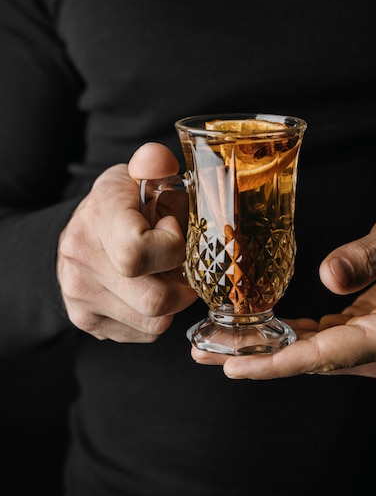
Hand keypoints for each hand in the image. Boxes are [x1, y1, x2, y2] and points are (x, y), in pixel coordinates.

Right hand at [57, 142, 196, 341]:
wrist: (74, 237)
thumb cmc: (115, 207)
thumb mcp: (133, 177)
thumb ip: (152, 163)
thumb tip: (161, 161)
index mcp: (98, 218)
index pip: (139, 253)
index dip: (171, 246)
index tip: (171, 229)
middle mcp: (83, 261)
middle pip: (156, 301)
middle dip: (182, 286)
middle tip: (179, 265)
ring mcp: (81, 297)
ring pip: (154, 324)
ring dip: (171, 302)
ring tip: (163, 276)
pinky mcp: (87, 322)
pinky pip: (143, 334)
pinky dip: (155, 317)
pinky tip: (148, 289)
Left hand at [191, 210, 375, 379]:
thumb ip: (369, 254)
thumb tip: (327, 276)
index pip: (326, 353)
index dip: (278, 362)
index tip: (237, 366)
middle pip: (308, 360)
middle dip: (255, 357)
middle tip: (203, 352)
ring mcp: (375, 349)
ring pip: (310, 355)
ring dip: (263, 350)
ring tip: (214, 346)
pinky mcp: (367, 339)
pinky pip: (320, 344)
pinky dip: (285, 340)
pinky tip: (256, 334)